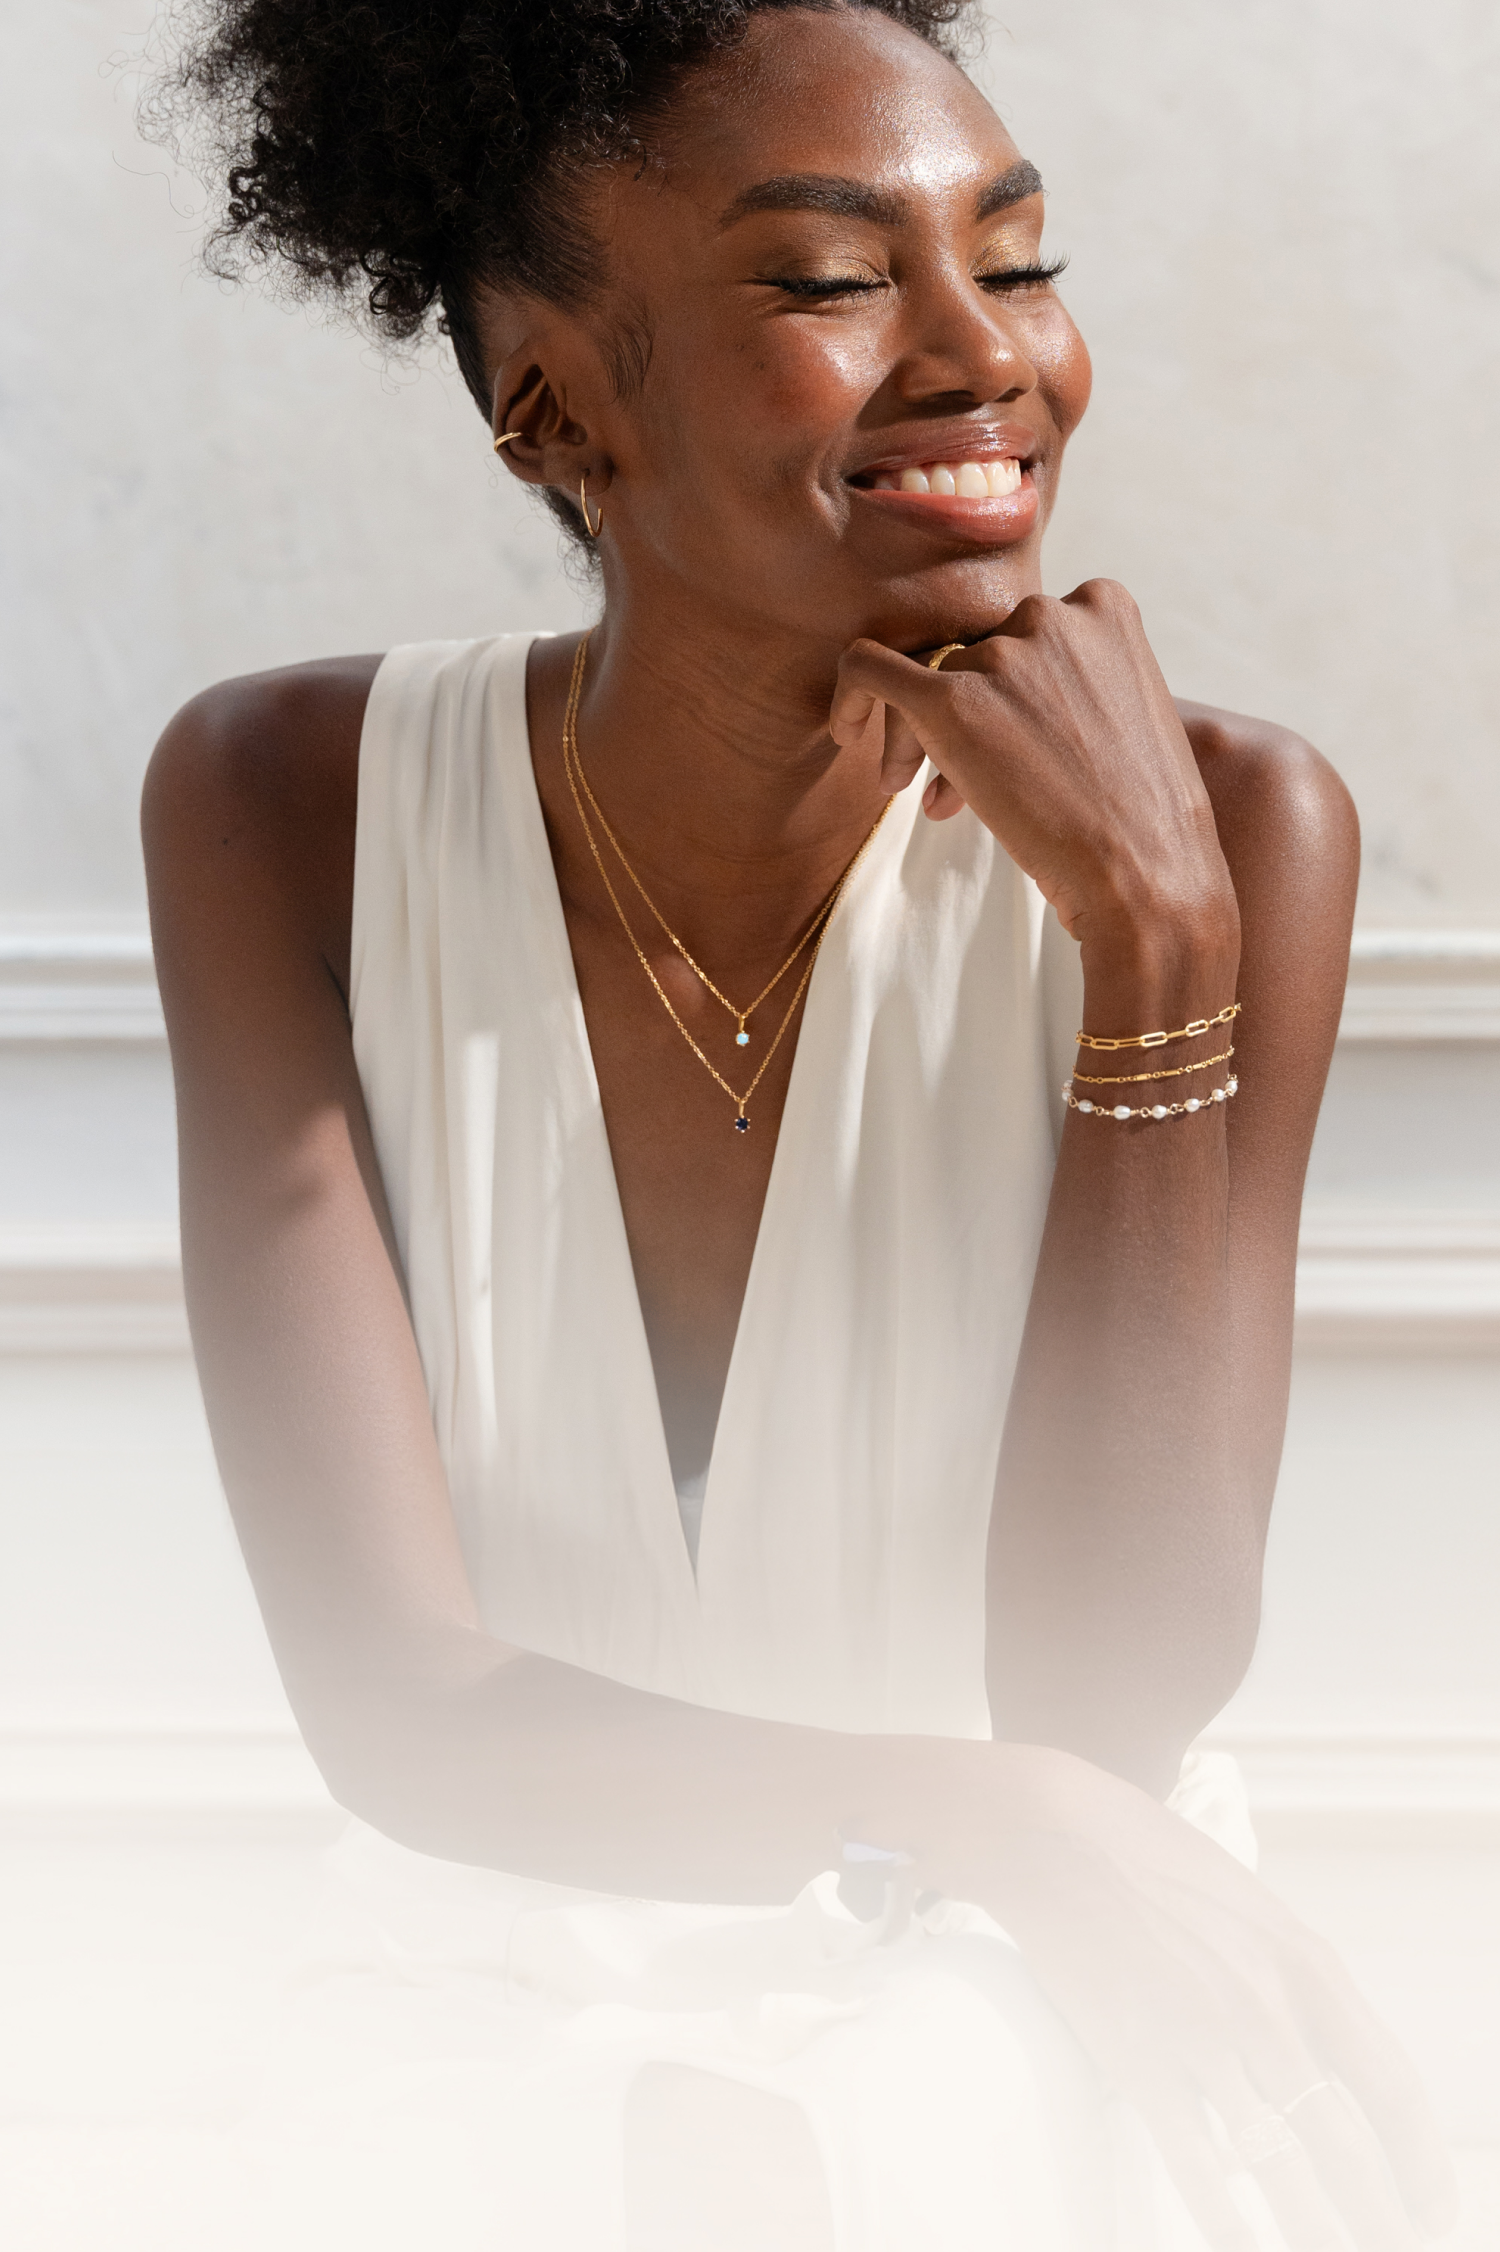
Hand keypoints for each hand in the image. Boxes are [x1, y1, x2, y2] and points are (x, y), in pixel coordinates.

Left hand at [830, 581, 1238, 978]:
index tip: (1019, 747)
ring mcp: (1001, 655)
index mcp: (1104, 606)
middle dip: (972, 716)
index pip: (1026, 631)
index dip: (1014, 688)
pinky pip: (867, 668)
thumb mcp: (1130, 715)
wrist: (1146, 876)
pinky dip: (850, 695)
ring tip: (942, 801)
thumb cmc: (1143, 817)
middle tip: (974, 786)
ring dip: (932, 740)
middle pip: (977, 652)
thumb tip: (999, 693)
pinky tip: (844, 731)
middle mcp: (1050, 614)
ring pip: (932, 676)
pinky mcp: (951, 701)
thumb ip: (1076, 678)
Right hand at [940, 1746, 1457, 2250]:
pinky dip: (1229, 2226)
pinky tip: (1247, 2250)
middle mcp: (1270, 2010)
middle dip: (1385, 2220)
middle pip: (1350, 2148)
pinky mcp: (1140, 2063)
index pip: (1394, 2091)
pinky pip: (1197, 2167)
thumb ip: (1299, 1984)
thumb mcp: (1257, 1909)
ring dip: (1322, 2235)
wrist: (1057, 1836)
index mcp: (1309, 1968)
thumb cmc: (1154, 1860)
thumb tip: (1331, 2062)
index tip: (1434, 2211)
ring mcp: (1205, 2041)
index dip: (1424, 2167)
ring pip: (1286, 2171)